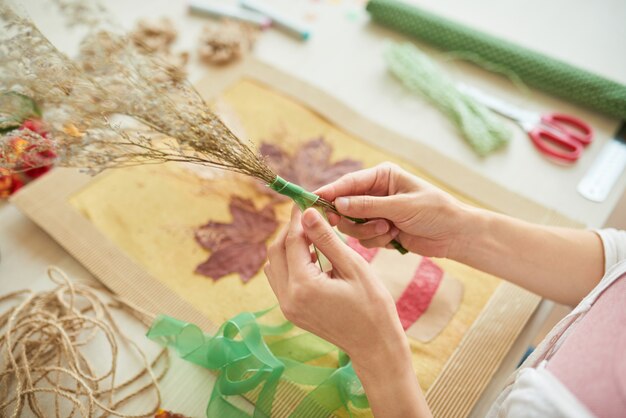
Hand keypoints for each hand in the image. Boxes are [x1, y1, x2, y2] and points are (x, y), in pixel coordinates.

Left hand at [264, 205, 406, 362]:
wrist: (375, 345)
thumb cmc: (372, 305)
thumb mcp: (353, 267)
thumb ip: (326, 239)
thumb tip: (307, 213)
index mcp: (304, 286)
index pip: (292, 241)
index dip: (297, 218)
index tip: (305, 200)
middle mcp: (288, 298)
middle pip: (275, 252)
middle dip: (290, 231)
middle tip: (308, 216)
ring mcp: (287, 307)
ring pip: (274, 265)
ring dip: (288, 247)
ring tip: (312, 237)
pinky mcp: (291, 312)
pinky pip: (280, 280)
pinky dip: (290, 264)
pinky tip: (312, 258)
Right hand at [316, 162, 468, 257]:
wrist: (455, 235)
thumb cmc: (434, 211)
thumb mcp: (401, 206)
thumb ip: (368, 206)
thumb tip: (338, 204)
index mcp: (382, 176)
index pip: (349, 182)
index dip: (330, 191)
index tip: (313, 200)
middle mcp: (376, 192)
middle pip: (344, 204)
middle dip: (348, 216)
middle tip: (342, 222)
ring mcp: (377, 212)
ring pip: (352, 224)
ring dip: (367, 230)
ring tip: (388, 229)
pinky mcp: (380, 230)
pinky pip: (363, 237)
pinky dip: (375, 239)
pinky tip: (393, 237)